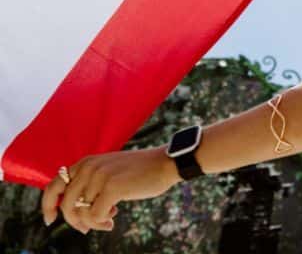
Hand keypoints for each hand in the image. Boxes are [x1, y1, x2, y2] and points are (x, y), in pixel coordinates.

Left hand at [42, 146, 177, 232]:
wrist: (166, 163)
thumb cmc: (140, 171)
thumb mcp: (109, 171)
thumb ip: (91, 182)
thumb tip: (74, 210)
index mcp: (86, 162)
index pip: (53, 186)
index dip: (47, 206)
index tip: (51, 220)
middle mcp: (89, 167)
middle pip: (65, 204)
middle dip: (74, 221)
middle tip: (86, 229)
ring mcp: (100, 176)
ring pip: (80, 212)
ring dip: (91, 223)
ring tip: (106, 222)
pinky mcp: (112, 187)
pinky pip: (94, 215)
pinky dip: (100, 222)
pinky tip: (112, 219)